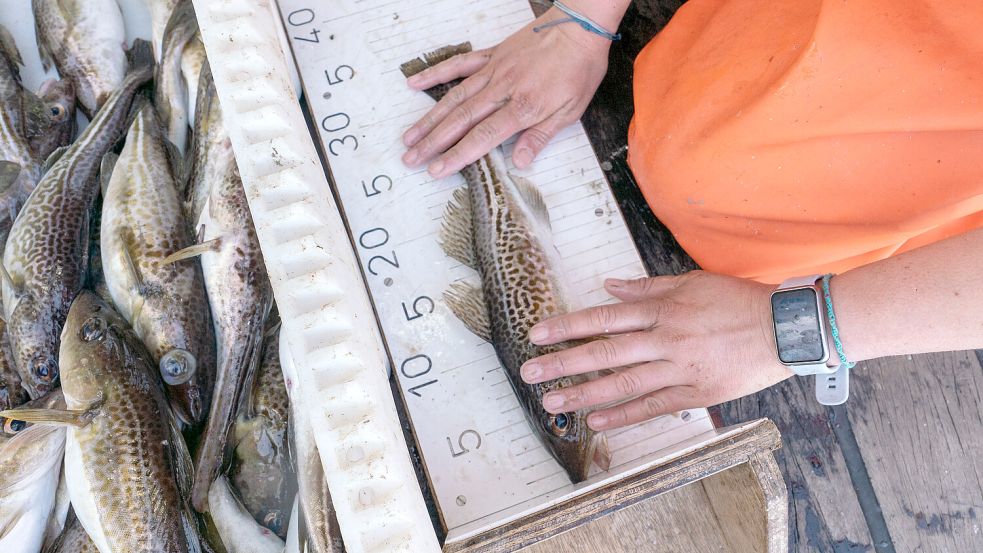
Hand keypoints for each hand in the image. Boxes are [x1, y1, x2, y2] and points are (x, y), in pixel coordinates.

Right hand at [401, 7, 611, 177]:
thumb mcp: (569, 111)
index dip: (457, 155)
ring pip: (454, 96)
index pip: (483, 137)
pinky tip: (414, 84)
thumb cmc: (578, 70)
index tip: (436, 170)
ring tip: (409, 136)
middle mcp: (502, 89)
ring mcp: (493, 70)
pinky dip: (435, 74)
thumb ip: (540, 137)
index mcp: (523, 107)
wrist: (579, 27)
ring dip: (429, 118)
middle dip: (433, 143)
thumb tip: (519, 163)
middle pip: (461, 120)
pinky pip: (458, 64)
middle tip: (411, 159)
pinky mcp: (491, 55)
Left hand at [520, 271, 793, 430]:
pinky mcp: (696, 394)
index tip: (538, 334)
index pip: (604, 318)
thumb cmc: (737, 301)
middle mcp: (666, 340)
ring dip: (585, 393)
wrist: (785, 330)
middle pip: (606, 353)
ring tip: (553, 401)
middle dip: (564, 363)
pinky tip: (597, 421)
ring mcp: (680, 370)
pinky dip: (624, 416)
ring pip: (624, 384)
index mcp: (663, 310)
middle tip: (530, 373)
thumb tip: (609, 286)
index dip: (568, 327)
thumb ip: (647, 289)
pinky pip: (653, 407)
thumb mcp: (692, 283)